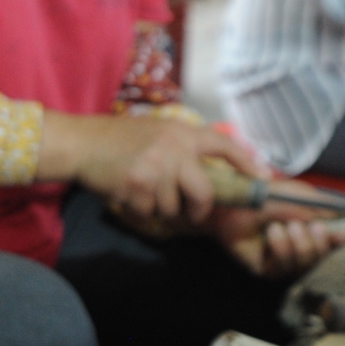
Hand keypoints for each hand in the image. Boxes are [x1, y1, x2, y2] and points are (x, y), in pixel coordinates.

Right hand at [40, 112, 262, 223]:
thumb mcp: (157, 132)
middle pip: (205, 193)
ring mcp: (156, 168)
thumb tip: (208, 175)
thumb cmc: (118, 139)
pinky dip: (140, 211)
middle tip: (190, 213)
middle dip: (199, 210)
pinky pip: (150, 213)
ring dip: (160, 209)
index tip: (262, 179)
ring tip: (144, 193)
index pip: (225, 146)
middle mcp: (174, 148)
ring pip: (174, 208)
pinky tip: (128, 195)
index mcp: (182, 133)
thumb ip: (183, 148)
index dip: (247, 163)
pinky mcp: (138, 187)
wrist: (82, 143)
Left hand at [210, 199, 344, 278]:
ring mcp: (283, 261)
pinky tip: (272, 233)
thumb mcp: (299, 197)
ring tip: (285, 226)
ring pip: (304, 265)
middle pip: (321, 259)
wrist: (233, 198)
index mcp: (311, 231)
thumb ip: (324, 214)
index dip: (339, 243)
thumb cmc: (265, 194)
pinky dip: (281, 248)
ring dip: (298, 244)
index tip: (344, 235)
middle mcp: (299, 249)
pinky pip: (283, 267)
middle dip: (318, 243)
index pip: (333, 245)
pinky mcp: (266, 270)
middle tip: (310, 226)